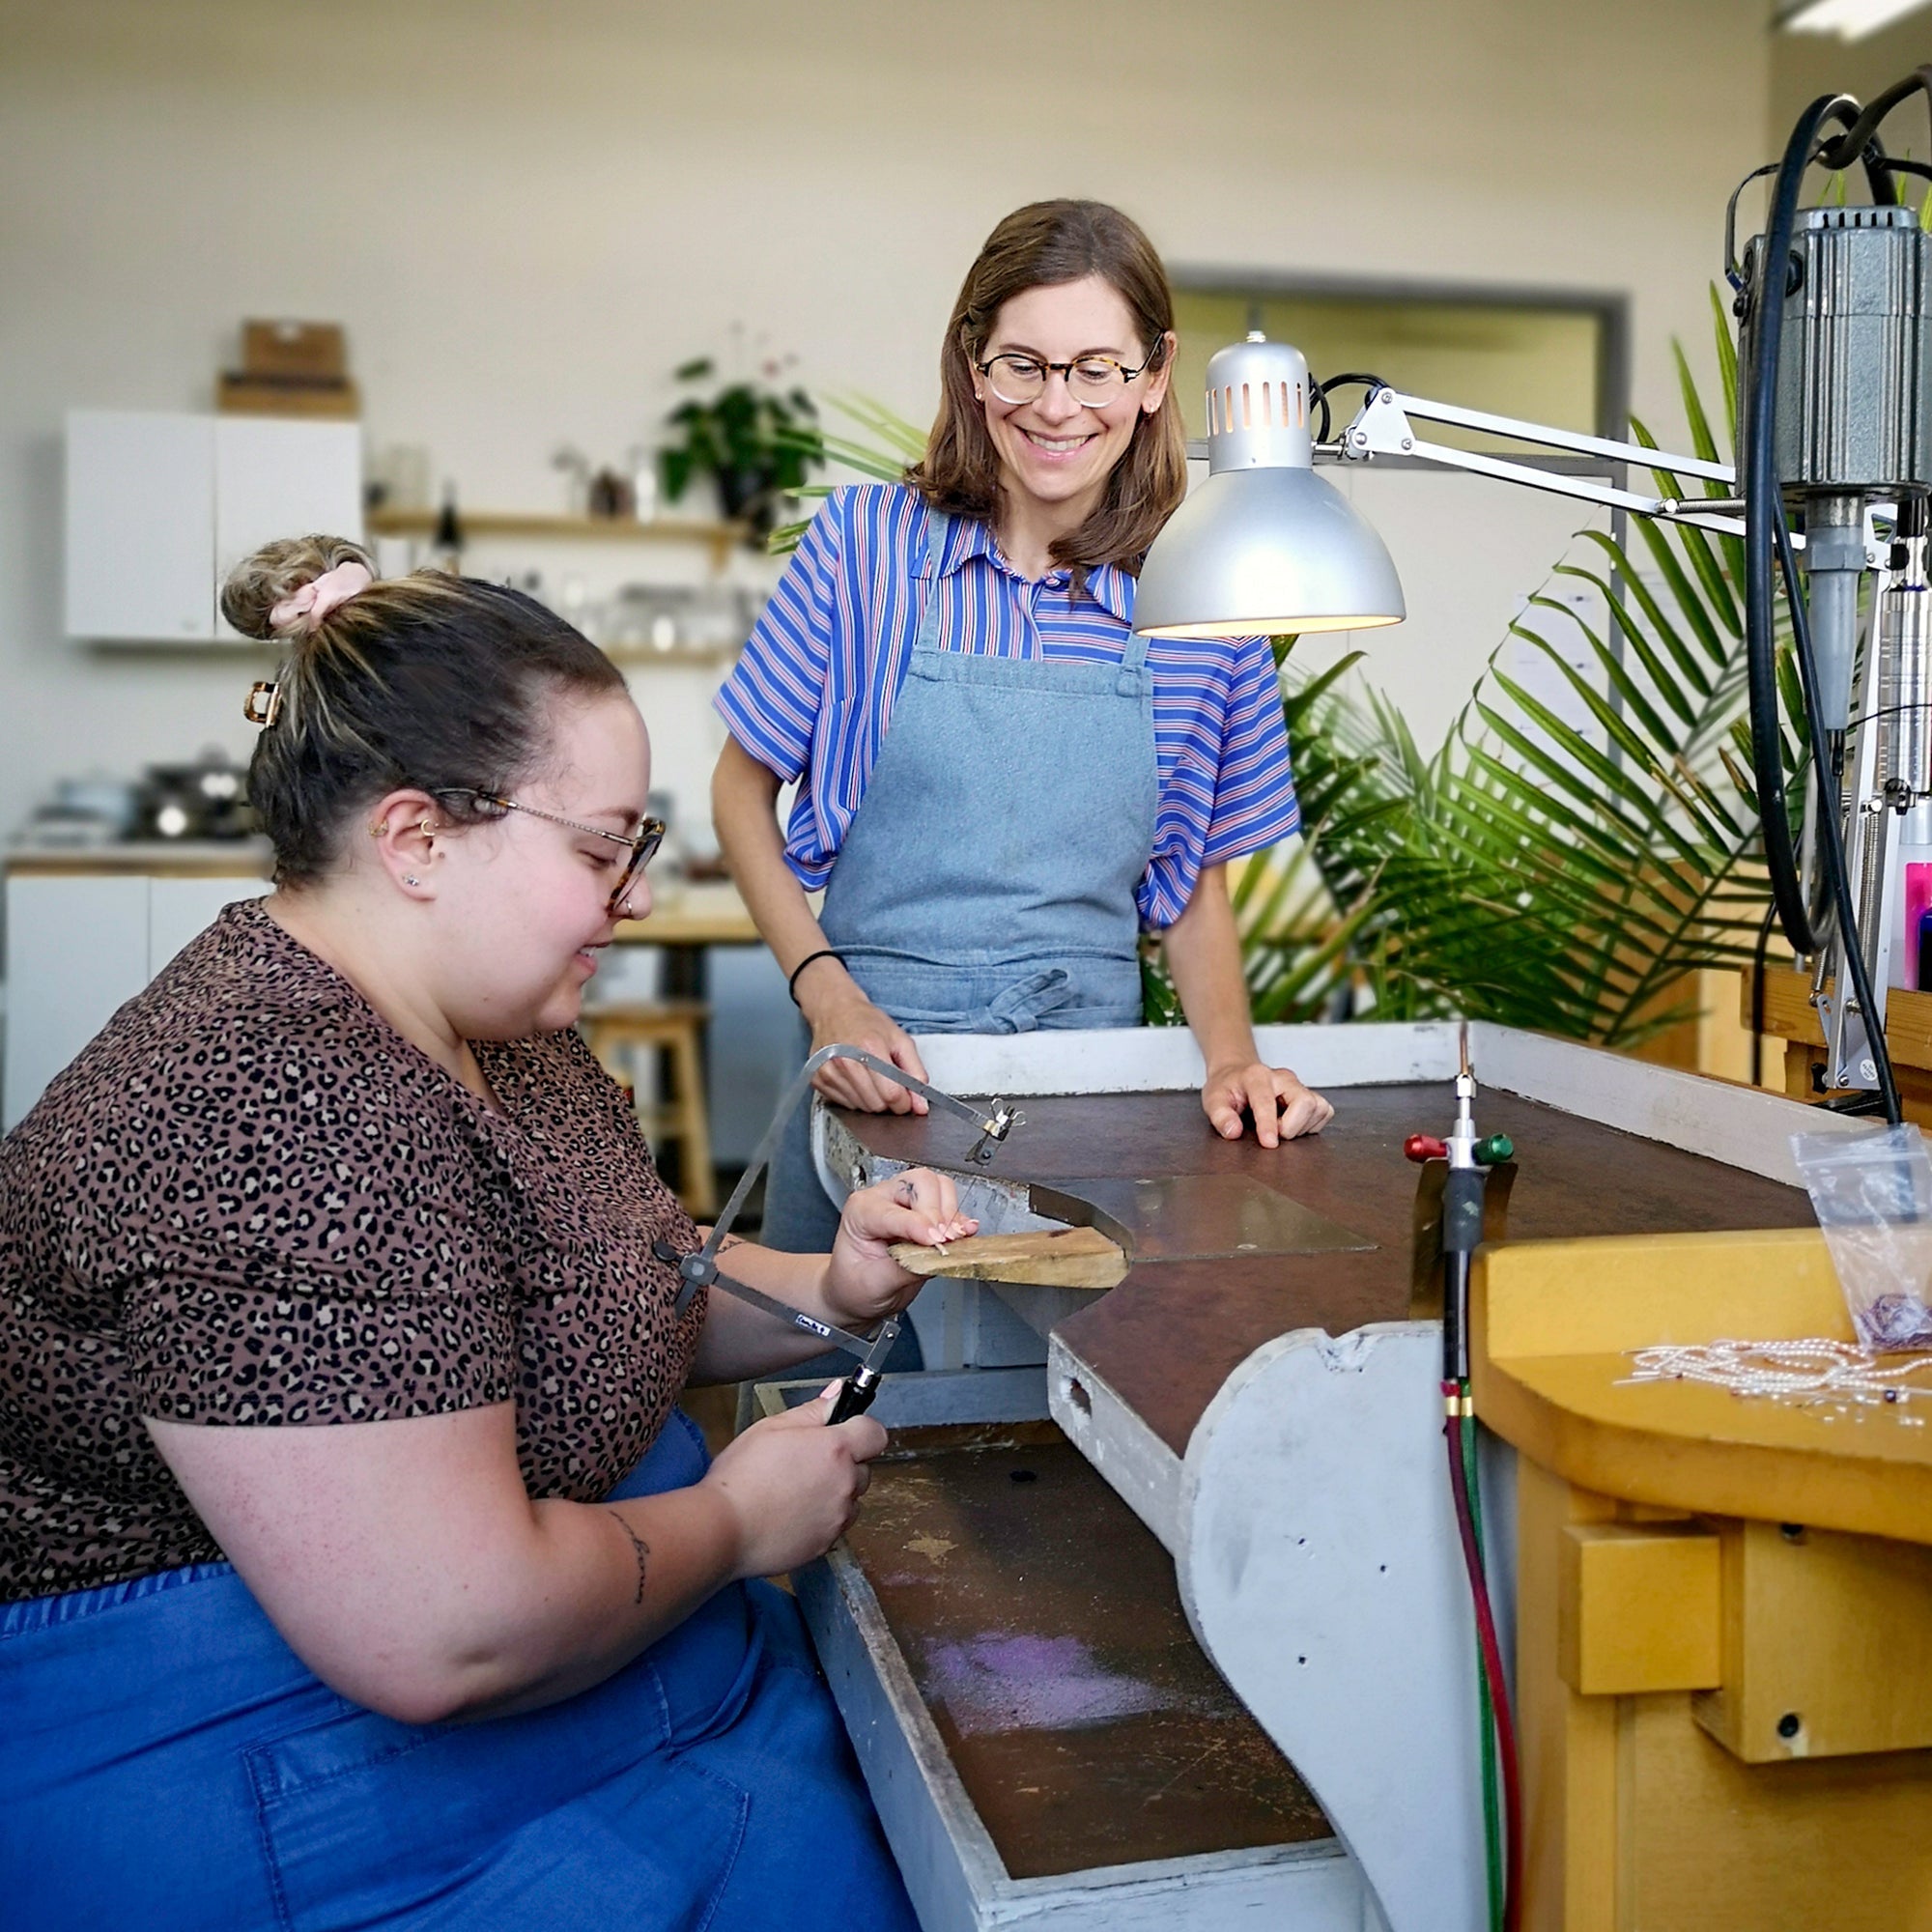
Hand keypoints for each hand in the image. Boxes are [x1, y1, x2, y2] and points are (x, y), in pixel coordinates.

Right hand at [701, 1389, 887, 1576]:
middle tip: (806, 1463)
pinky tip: (792, 1514)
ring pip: (851, 1499)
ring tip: (796, 1491)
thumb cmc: (742, 1477)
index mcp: (835, 1449)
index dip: (860, 1429)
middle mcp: (844, 1484)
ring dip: (835, 1493)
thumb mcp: (772, 1427)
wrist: (723, 1529)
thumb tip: (837, 1394)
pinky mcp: (827, 1544)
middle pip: (863, 1468)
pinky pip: (836, 1526)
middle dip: (844, 1464)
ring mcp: (838, 1517)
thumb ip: (812, 1410)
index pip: (875, 1433)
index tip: (844, 1431)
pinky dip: (822, 1519)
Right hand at [797, 968, 929, 1114]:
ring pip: (861, 1108)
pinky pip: (845, 1105)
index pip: (892, 1094)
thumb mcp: (900, 1040)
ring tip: (870, 1077)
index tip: (906, 1098)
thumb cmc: (867, 1022)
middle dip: (888, 1100)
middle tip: (887, 1082)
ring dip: (871, 1099)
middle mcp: (846, 1061)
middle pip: (876, 1105)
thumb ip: (916, 1073)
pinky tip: (855, 1078)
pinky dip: (855, 1097)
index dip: (904, 1102)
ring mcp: (829, 1072)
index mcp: (870, 1048)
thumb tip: (921, 1106)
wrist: (834, 1009)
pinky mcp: (818, 1079)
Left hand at [826, 1167, 977, 1324]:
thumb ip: (904, 1268)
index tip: (936, 1242)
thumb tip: (934, 1258)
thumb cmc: (855, 1284)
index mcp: (860, 1212)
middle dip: (936, 1212)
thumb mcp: (873, 1284)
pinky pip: (949, 1201)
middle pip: (920, 1183)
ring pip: (939, 1186)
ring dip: (950, 1212)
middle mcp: (883, 1199)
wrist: (856, 1291)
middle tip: (943, 1241)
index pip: (894, 1212)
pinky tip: (964, 1233)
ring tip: (951, 1239)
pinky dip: (960, 1218)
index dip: (918, 1226)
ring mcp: (905, 1202)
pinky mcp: (925, 1211)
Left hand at [1202, 1061, 1334, 1146]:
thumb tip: (1233, 1132)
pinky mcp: (1310, 1094)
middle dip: (1291, 1126)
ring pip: (1318, 1107)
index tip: (1269, 1144)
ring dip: (1301, 1126)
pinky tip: (1293, 1125)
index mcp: (1257, 1076)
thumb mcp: (1213, 1099)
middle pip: (1304, 1101)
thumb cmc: (1227, 1088)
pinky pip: (1324, 1111)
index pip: (1267, 1100)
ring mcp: (1299, 1085)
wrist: (1237, 1074)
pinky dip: (1312, 1124)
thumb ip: (1221, 1116)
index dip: (1269, 1124)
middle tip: (1273, 1133)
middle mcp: (1283, 1077)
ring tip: (1281, 1127)